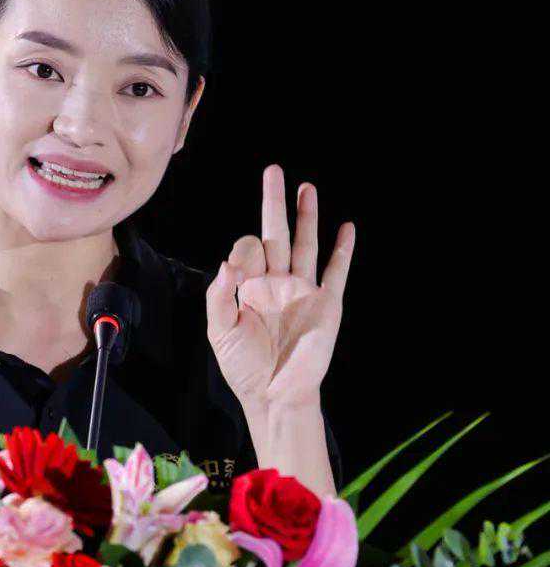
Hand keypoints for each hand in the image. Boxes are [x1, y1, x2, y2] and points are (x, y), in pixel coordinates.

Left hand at [205, 163, 353, 409]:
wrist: (274, 395)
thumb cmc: (243, 367)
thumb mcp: (220, 331)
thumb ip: (219, 295)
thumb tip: (229, 262)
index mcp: (249, 287)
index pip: (249, 249)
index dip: (244, 252)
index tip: (240, 272)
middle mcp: (276, 283)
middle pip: (277, 233)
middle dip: (275, 203)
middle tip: (273, 171)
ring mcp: (303, 291)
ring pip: (305, 244)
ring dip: (307, 216)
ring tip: (307, 187)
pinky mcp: (326, 304)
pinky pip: (336, 272)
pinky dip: (343, 250)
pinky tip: (346, 227)